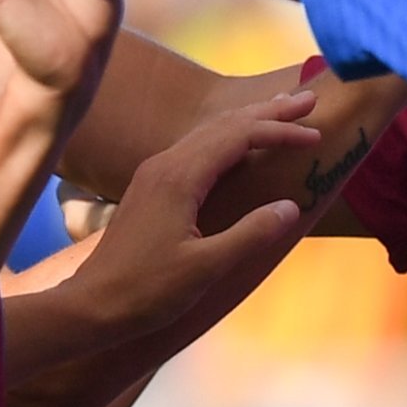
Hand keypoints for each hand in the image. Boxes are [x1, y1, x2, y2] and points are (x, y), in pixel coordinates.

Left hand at [72, 93, 323, 348]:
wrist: (90, 307)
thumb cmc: (146, 292)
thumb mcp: (206, 267)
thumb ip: (250, 234)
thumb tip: (291, 206)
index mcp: (179, 177)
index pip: (238, 136)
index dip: (280, 131)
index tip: (316, 135)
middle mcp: (164, 165)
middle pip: (224, 124)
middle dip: (268, 111)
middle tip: (309, 99)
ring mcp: (153, 175)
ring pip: (208, 133)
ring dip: (247, 121)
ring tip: (281, 110)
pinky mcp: (149, 190)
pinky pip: (195, 149)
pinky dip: (226, 140)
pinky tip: (237, 146)